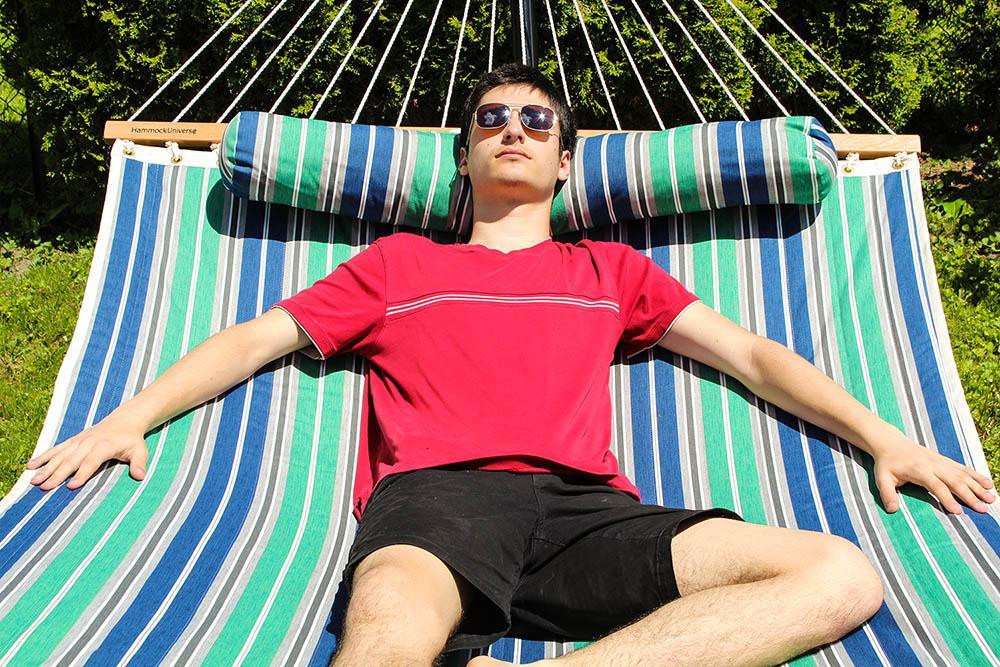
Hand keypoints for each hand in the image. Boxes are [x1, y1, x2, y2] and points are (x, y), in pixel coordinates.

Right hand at [24, 416, 148, 491]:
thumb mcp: (140, 450)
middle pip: (71, 460)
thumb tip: (140, 476)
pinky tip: (30, 466)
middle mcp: (88, 442)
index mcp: (104, 446)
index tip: (71, 486)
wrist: (124, 420)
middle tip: (44, 487)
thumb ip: (139, 463)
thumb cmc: (132, 440)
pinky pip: (56, 448)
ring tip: (32, 480)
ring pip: (60, 455)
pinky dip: (43, 456)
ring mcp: (79, 440)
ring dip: (46, 467)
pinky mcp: (73, 440)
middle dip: (57, 474)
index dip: (82, 474)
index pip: (91, 462)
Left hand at [873, 438, 995, 514]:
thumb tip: (892, 510)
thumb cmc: (886, 463)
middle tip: (983, 510)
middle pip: (955, 481)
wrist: (890, 442)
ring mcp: (940, 461)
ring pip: (963, 474)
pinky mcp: (944, 460)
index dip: (947, 499)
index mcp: (919, 470)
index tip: (958, 512)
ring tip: (991, 498)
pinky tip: (988, 484)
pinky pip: (963, 468)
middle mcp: (933, 465)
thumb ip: (886, 494)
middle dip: (970, 496)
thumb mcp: (881, 478)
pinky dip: (976, 476)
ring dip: (978, 486)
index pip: (937, 486)